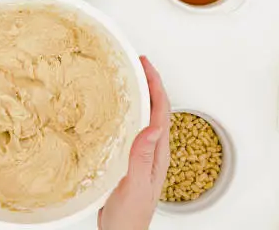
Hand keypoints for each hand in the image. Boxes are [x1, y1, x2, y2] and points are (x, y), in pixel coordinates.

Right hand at [98, 56, 170, 229]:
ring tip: (129, 78)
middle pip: (156, 109)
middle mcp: (153, 150)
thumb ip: (142, 157)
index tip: (145, 65)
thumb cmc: (129, 216)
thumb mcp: (134, 185)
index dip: (155, 84)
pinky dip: (128, 111)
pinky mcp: (131, 158)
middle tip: (137, 63)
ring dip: (141, 95)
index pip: (161, 111)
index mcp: (158, 153)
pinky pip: (133, 127)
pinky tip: (117, 110)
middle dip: (150, 83)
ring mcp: (143, 154)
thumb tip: (153, 126)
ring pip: (145, 116)